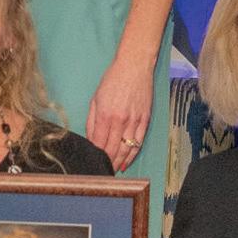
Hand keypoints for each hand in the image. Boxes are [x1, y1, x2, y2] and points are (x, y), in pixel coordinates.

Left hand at [86, 55, 154, 172]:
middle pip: (113, 149)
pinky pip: (138, 142)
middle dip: (107, 162)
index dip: (96, 155)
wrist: (134, 66)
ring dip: (120, 162)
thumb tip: (91, 140)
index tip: (93, 162)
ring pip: (126, 149)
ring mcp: (134, 121)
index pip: (100, 143)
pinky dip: (132, 154)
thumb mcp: (95, 99)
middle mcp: (120, 120)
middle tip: (102, 171)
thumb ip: (92, 122)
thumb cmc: (112, 80)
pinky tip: (126, 161)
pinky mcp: (145, 120)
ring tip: (114, 170)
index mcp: (105, 115)